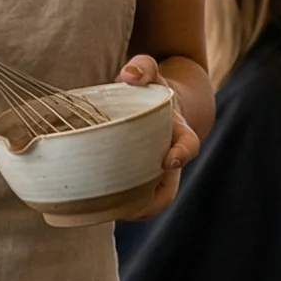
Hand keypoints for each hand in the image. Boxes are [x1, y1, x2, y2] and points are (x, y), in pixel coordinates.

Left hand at [115, 53, 201, 217]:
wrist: (156, 104)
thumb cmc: (149, 89)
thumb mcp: (149, 72)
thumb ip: (142, 68)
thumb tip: (130, 75)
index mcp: (179, 133)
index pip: (188, 146)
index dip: (182, 154)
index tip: (168, 158)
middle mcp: (170, 160)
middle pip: (167, 191)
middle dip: (150, 202)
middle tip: (125, 206)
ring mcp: (155, 175)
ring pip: (149, 203)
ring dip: (130, 211)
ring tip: (103, 212)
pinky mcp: (138, 182)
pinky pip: (132, 202)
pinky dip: (116, 208)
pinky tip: (91, 208)